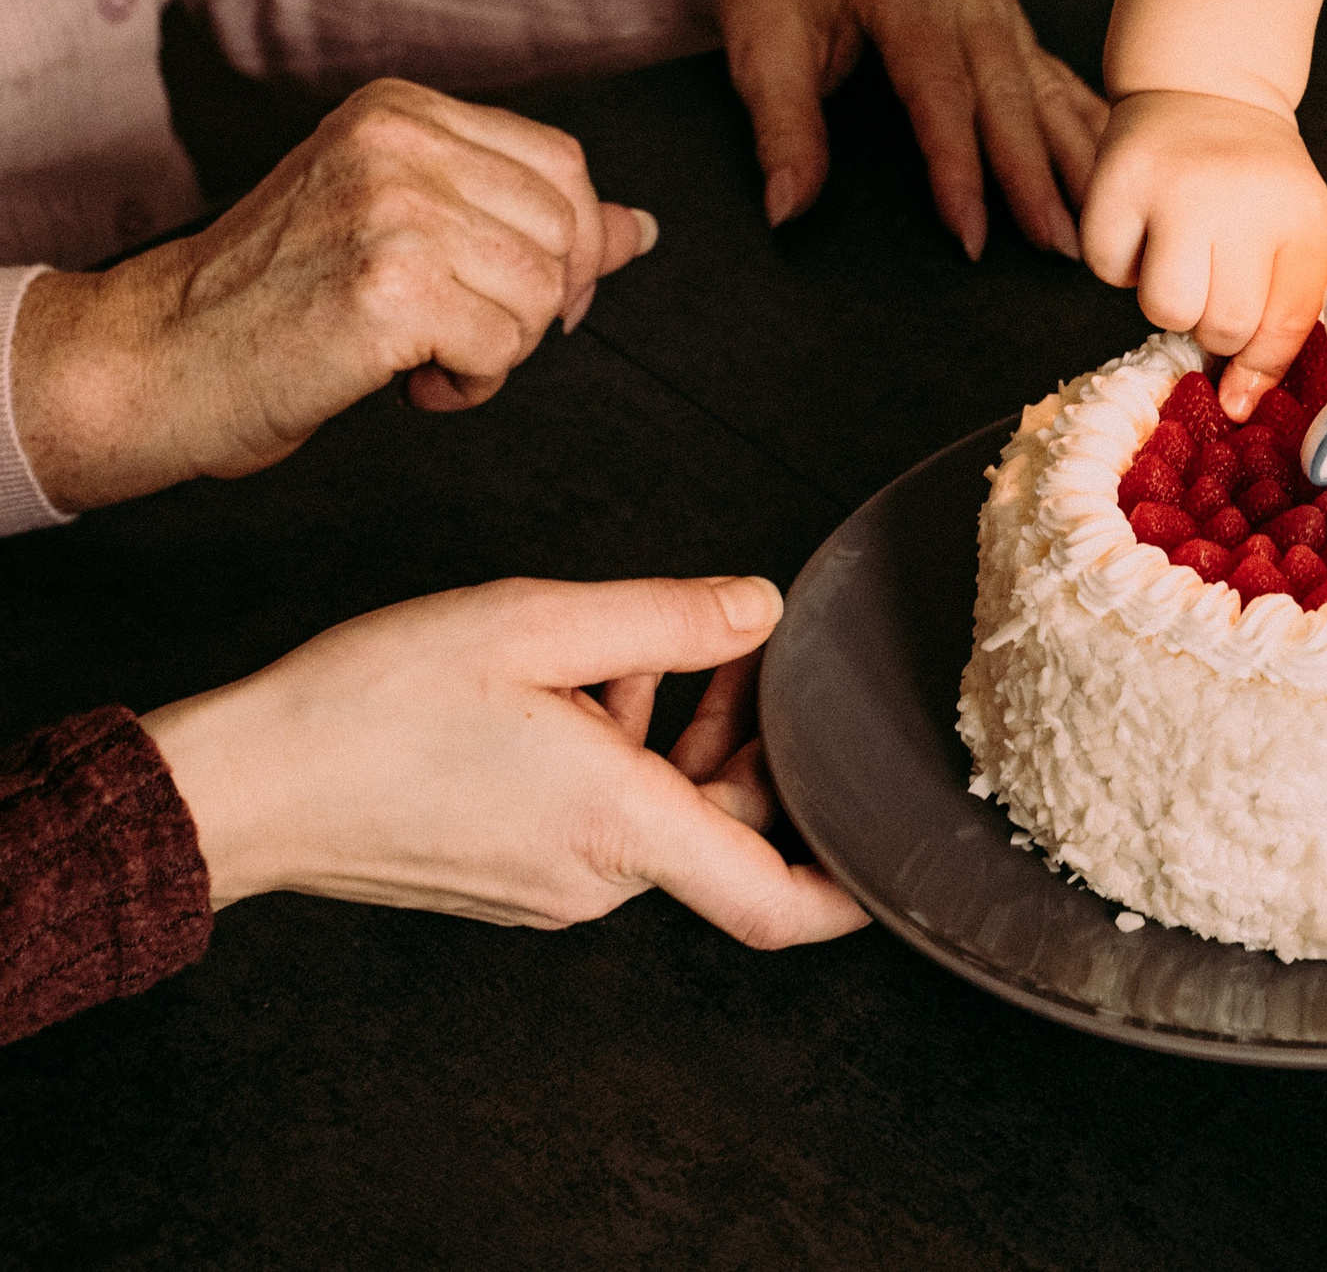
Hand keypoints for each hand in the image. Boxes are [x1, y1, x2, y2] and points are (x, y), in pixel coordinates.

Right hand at [11, 80, 652, 512]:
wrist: (154, 357)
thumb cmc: (274, 301)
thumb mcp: (404, 227)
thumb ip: (519, 219)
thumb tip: (639, 229)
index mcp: (402, 110)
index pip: (563, 165)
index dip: (567, 246)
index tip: (517, 294)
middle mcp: (398, 142)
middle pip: (566, 232)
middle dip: (533, 305)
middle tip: (452, 331)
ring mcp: (392, 208)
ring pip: (544, 294)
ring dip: (497, 349)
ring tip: (417, 351)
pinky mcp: (388, 286)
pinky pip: (505, 349)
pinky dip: (468, 385)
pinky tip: (403, 379)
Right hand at [140, 574, 868, 946]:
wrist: (245, 783)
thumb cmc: (374, 705)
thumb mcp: (537, 624)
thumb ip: (667, 619)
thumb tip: (759, 609)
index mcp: (623, 829)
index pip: (778, 902)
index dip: (854, 888)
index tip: (896, 846)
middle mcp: (598, 877)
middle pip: (729, 829)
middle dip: (757, 740)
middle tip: (744, 647)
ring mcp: (552, 884)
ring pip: (666, 812)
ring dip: (685, 731)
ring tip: (662, 642)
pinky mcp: (513, 874)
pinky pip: (607, 817)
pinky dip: (624, 749)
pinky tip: (589, 675)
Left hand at [703, 0, 1105, 253]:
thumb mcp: (757, 50)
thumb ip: (780, 128)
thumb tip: (788, 207)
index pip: (941, 89)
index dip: (958, 167)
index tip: (971, 234)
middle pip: (1008, 93)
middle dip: (1036, 177)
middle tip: (1059, 248)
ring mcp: (994, 2)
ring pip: (1045, 88)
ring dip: (1075, 159)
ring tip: (1098, 224)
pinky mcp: (1007, 21)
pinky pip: (1055, 78)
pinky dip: (1085, 127)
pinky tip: (1111, 170)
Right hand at [1080, 90, 1326, 417]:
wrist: (1206, 88)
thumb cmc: (1255, 181)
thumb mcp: (1295, 234)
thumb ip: (1282, 319)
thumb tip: (1236, 405)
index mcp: (1298, 214)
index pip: (1285, 324)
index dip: (1258, 367)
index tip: (1239, 391)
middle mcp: (1238, 197)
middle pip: (1221, 325)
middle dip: (1214, 322)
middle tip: (1214, 277)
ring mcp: (1172, 186)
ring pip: (1164, 309)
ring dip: (1169, 300)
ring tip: (1182, 254)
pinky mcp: (1114, 181)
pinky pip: (1107, 271)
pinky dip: (1122, 264)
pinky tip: (1145, 226)